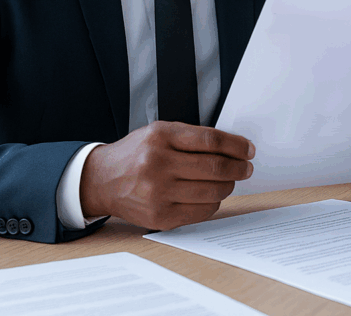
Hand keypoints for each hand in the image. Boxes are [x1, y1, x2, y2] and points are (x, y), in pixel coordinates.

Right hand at [79, 121, 253, 230]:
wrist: (101, 180)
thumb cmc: (136, 154)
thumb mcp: (159, 133)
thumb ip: (193, 138)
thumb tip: (233, 148)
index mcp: (160, 137)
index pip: (211, 140)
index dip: (236, 145)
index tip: (248, 149)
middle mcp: (157, 164)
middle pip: (215, 168)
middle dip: (238, 168)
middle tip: (246, 168)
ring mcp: (158, 193)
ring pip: (212, 192)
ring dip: (229, 186)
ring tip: (229, 181)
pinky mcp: (160, 217)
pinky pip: (201, 212)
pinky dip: (213, 203)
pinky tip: (211, 195)